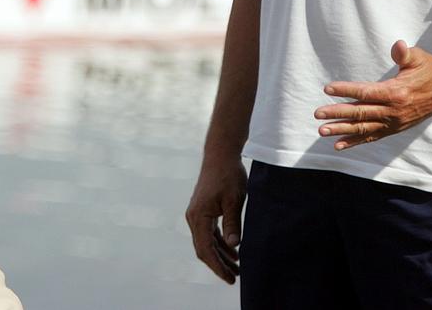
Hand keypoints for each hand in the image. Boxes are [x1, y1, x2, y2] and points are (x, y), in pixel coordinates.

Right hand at [185, 158, 246, 283]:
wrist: (220, 154)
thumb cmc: (228, 175)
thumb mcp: (234, 200)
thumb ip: (232, 223)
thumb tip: (234, 245)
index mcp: (198, 216)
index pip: (205, 249)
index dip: (217, 266)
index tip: (230, 278)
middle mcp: (194, 217)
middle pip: (204, 249)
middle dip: (219, 265)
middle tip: (235, 278)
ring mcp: (197, 214)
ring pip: (206, 241)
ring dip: (220, 255)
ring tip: (237, 268)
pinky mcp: (203, 210)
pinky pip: (209, 232)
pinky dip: (219, 242)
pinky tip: (233, 250)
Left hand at [314, 40, 431, 149]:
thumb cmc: (429, 70)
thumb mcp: (419, 58)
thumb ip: (405, 54)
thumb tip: (398, 45)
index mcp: (396, 92)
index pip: (365, 92)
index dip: (346, 90)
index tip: (327, 88)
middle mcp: (393, 111)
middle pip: (360, 113)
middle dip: (337, 113)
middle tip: (317, 113)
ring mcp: (393, 122)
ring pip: (363, 128)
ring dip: (342, 130)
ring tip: (322, 131)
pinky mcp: (394, 128)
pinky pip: (371, 137)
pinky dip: (355, 141)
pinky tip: (339, 145)